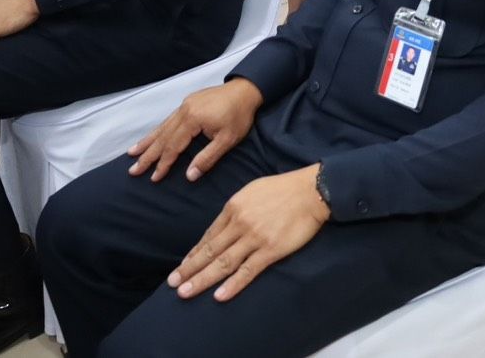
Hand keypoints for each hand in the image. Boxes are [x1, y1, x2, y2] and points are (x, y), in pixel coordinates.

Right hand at [128, 78, 263, 183]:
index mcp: (193, 120)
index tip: (153, 178)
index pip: (174, 146)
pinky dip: (158, 130)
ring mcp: (184, 105)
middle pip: (163, 137)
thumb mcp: (228, 140)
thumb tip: (190, 176)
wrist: (246, 89)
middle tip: (132, 170)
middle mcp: (184, 111)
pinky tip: (151, 137)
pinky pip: (168, 119)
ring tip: (132, 153)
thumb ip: (207, 158)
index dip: (164, 164)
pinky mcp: (188, 102)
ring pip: (162, 127)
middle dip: (147, 155)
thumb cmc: (239, 116)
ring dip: (147, 141)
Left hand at [168, 164, 328, 301]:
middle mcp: (239, 224)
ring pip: (223, 263)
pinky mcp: (271, 250)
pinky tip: (219, 296)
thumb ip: (236, 210)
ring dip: (202, 279)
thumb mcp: (252, 192)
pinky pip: (248, 270)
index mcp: (233, 208)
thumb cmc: (283, 189)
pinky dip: (233, 285)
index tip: (183, 267)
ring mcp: (255, 238)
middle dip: (189, 269)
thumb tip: (223, 226)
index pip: (209, 236)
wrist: (311, 190)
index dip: (194, 254)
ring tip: (185, 292)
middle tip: (173, 284)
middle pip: (210, 251)